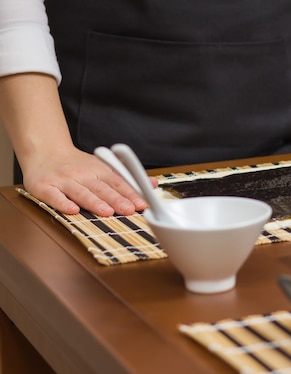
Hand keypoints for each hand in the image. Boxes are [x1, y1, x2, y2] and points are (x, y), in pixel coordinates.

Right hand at [21, 147, 152, 215]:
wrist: (44, 151)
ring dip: (94, 202)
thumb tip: (153, 184)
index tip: (142, 204)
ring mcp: (63, 181)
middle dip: (116, 199)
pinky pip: (54, 196)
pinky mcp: (44, 187)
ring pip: (81, 192)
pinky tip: (72, 210)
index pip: (118, 182)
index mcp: (98, 170)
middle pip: (102, 188)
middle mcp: (82, 174)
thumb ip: (127, 178)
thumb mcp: (103, 167)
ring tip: (106, 212)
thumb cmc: (77, 164)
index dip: (130, 193)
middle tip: (129, 210)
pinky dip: (62, 203)